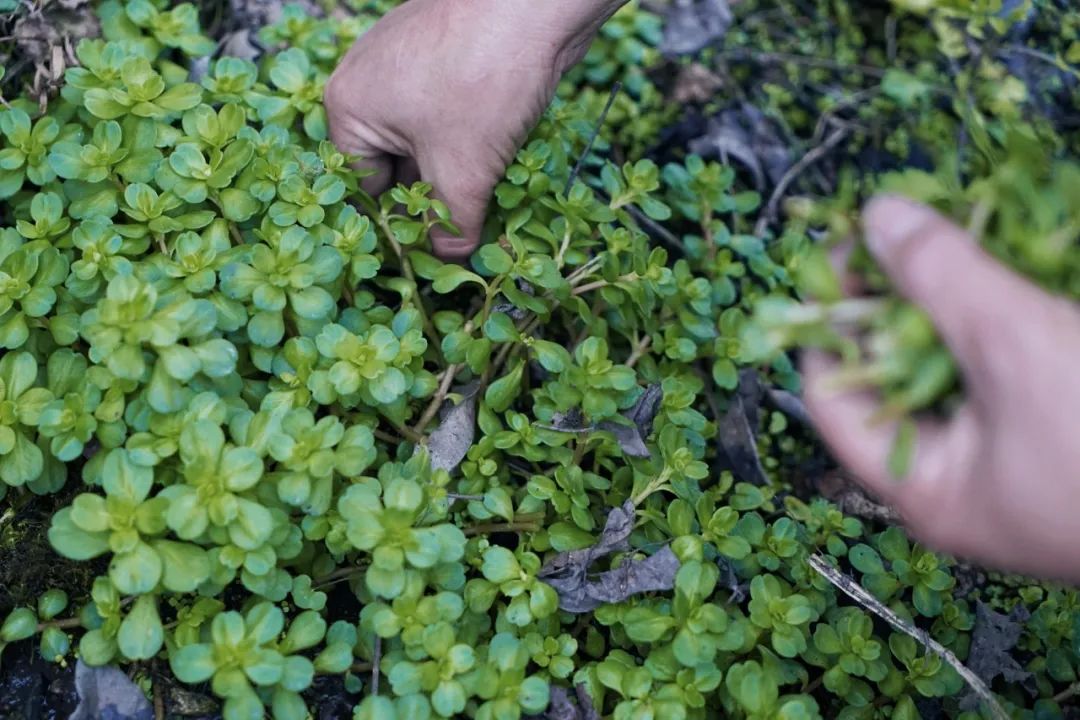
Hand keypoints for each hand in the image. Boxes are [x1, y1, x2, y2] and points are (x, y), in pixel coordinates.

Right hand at [326, 0, 623, 259]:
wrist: (536, 0)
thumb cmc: (481, 75)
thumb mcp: (463, 171)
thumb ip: (451, 224)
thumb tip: (449, 256)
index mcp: (350, 107)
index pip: (364, 187)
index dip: (398, 224)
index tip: (429, 252)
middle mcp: (370, 80)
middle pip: (397, 164)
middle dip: (433, 198)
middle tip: (465, 232)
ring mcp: (411, 63)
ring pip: (430, 141)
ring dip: (459, 173)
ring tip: (490, 200)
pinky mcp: (450, 55)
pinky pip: (453, 115)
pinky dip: (475, 142)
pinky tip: (504, 159)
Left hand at [804, 195, 1079, 580]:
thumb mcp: (1017, 345)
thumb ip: (941, 278)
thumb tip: (877, 215)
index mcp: (924, 484)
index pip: (831, 392)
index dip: (825, 316)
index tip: (842, 245)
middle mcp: (961, 480)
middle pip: (892, 374)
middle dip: (900, 295)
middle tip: (907, 224)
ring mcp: (1016, 461)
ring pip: (959, 366)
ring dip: (961, 298)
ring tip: (958, 226)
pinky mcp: (1062, 434)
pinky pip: (1015, 369)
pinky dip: (1011, 317)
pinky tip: (1021, 265)